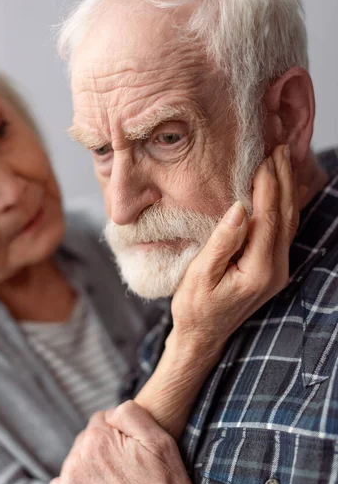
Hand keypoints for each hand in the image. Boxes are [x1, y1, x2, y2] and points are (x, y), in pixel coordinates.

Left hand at [49, 401, 196, 483]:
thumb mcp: (160, 440)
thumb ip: (130, 413)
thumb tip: (110, 413)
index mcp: (98, 438)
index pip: (102, 420)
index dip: (120, 433)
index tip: (133, 452)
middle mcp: (77, 458)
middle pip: (87, 439)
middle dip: (104, 448)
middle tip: (127, 471)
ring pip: (76, 460)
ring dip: (91, 467)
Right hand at [171, 145, 300, 351]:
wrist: (203, 336)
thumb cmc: (195, 308)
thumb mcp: (201, 276)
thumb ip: (222, 242)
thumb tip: (238, 208)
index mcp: (259, 270)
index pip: (268, 218)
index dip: (268, 185)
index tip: (265, 157)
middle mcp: (275, 269)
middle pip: (285, 216)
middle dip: (284, 180)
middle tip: (281, 147)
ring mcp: (277, 270)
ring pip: (288, 222)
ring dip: (287, 189)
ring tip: (283, 161)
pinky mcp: (272, 268)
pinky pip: (283, 231)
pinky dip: (284, 206)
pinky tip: (283, 190)